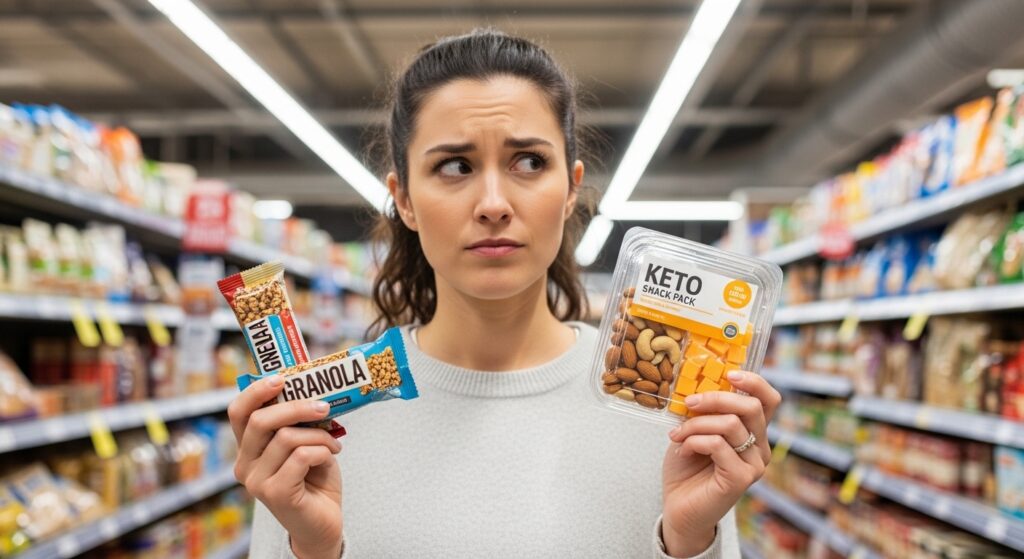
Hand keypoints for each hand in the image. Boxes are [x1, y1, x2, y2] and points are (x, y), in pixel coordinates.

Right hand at [228, 376, 343, 558]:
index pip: (238, 412)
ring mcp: (256, 482)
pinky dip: (322, 451)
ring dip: (319, 436)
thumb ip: (298, 422)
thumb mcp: (305, 443)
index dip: (255, 391)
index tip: (281, 379)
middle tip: (324, 406)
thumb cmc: (314, 480)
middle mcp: (244, 465)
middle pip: (260, 420)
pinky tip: (330, 457)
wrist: (323, 523)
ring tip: (333, 444)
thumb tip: (311, 389)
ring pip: (286, 438)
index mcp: (248, 449)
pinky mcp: (275, 494)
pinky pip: (301, 456)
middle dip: (296, 406)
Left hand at [660, 370, 780, 556]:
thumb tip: (701, 385)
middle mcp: (760, 448)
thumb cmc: (687, 468)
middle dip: (716, 398)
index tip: (730, 374)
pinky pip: (717, 445)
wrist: (679, 508)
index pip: (769, 400)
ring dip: (696, 423)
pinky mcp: (741, 479)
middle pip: (751, 407)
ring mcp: (754, 465)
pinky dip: (694, 441)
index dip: (754, 382)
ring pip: (730, 424)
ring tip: (678, 434)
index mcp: (753, 432)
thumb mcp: (694, 430)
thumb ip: (705, 411)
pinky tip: (683, 449)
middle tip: (689, 402)